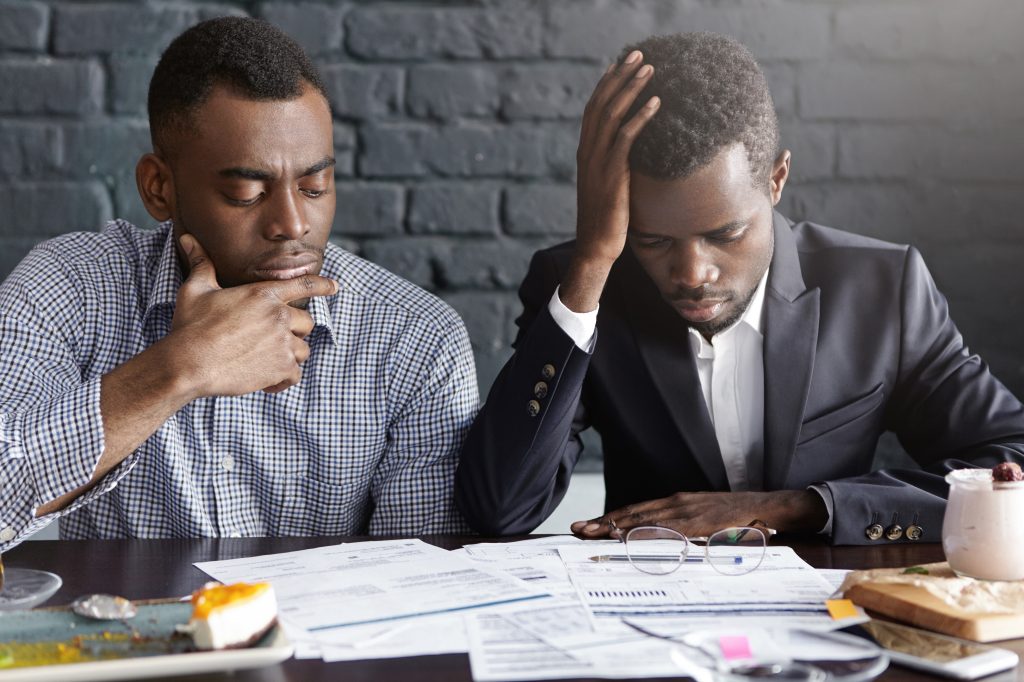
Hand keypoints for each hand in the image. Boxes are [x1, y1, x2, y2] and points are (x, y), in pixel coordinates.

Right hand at [168, 234, 337, 397]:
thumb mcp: (195, 290)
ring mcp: (283, 343)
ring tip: (266, 361)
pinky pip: (295, 375)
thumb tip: (187, 238)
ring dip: (289, 356)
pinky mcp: (281, 368)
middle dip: (295, 331)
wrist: (188, 363)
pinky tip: (266, 382)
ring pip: (303, 350)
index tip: (335, 287)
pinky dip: (283, 380)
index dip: (322, 285)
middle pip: (307, 323)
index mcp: (263, 294)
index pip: (304, 285)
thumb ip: (202, 264)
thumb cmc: (190, 326)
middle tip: (273, 340)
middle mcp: (279, 316)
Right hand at [560, 50, 659, 312]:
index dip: (607, 84)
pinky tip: (656, 102)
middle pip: (602, 103)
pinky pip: (626, 138)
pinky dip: (640, 116)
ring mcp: (598, 163)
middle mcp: (588, 153)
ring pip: (613, 115)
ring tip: (650, 69)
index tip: (620, 64)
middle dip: (620, 76)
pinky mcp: (612, 175)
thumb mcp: (609, 188)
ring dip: (632, 88)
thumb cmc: (606, 223)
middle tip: (638, 54)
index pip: (594, 109)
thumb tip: (634, 158)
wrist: (596, 248)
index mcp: (585, 154)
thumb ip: (616, 168)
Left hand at [570, 490, 828, 538]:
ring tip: (592, 533)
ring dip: (616, 527)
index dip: (610, 518)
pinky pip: (667, 530)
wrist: (766, 507)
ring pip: (644, 520)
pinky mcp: (699, 522)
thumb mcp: (703, 520)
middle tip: (578, 529)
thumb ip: (682, 528)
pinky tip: (630, 537)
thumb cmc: (735, 517)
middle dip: (603, 522)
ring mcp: (687, 511)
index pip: (635, 511)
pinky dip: (646, 533)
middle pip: (633, 513)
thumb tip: (657, 541)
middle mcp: (676, 503)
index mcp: (676, 503)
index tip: (587, 525)